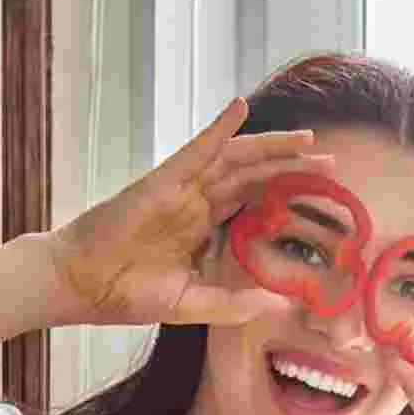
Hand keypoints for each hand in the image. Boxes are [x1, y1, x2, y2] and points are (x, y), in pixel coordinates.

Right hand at [45, 99, 334, 327]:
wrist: (82, 286)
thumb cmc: (127, 293)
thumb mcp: (193, 304)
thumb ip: (233, 303)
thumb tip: (278, 306)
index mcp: (202, 227)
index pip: (252, 202)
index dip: (285, 194)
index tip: (319, 193)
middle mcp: (196, 203)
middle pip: (252, 175)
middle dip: (291, 166)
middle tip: (331, 162)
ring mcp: (181, 189)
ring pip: (234, 158)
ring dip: (270, 146)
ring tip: (307, 139)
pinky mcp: (163, 181)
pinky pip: (197, 149)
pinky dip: (219, 128)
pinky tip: (240, 108)